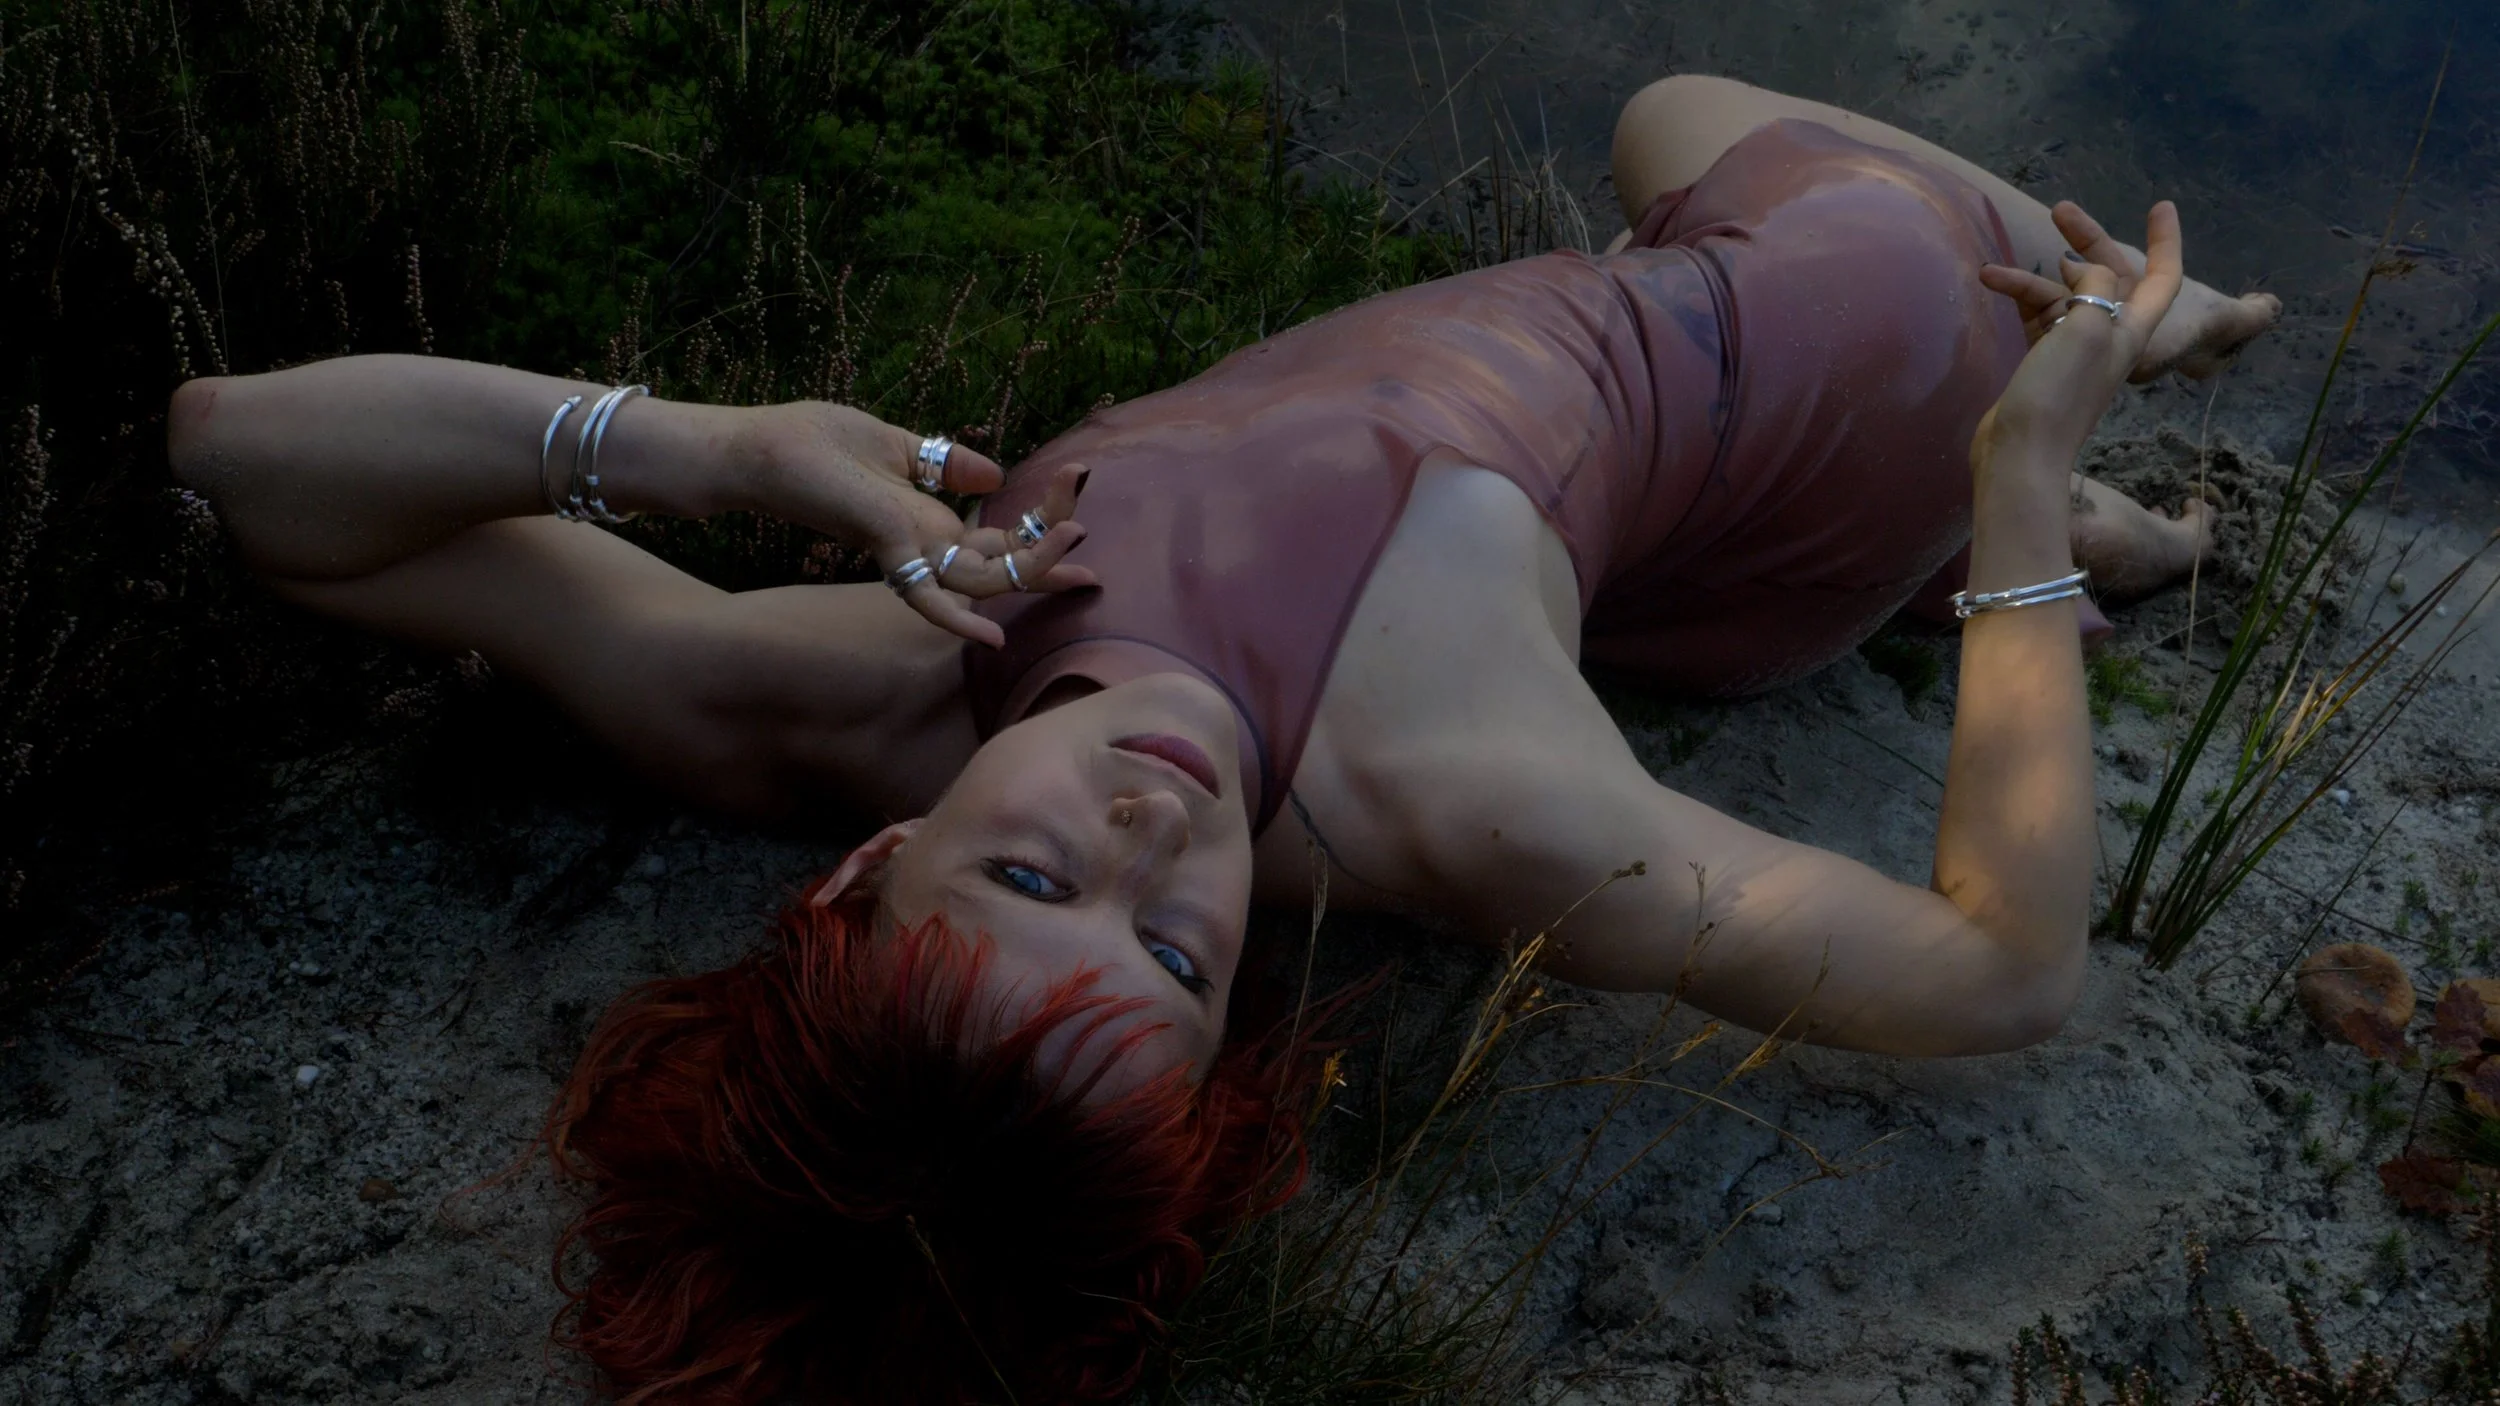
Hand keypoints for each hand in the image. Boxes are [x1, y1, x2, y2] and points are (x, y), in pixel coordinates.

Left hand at [732, 402, 1095, 646]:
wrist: (755, 451)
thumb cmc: (811, 445)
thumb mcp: (894, 445)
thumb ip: (945, 464)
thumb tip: (996, 475)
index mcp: (930, 518)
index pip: (999, 535)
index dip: (1044, 526)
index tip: (1082, 490)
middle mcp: (924, 542)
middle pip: (1001, 567)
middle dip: (1052, 564)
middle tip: (1096, 563)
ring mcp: (906, 548)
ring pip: (981, 581)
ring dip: (1031, 571)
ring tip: (1077, 553)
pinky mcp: (882, 543)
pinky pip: (925, 594)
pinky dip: (957, 619)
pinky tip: (991, 639)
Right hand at [1972, 200, 2184, 457]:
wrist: (2020, 452)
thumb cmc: (2059, 393)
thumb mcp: (2086, 329)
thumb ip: (2095, 288)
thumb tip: (2087, 273)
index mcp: (2131, 331)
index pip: (2161, 278)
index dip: (2166, 242)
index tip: (2160, 206)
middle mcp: (2108, 338)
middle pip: (2104, 279)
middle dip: (2085, 243)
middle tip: (2059, 210)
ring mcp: (2073, 353)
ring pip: (2062, 298)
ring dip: (2030, 280)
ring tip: (1992, 271)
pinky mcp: (2042, 365)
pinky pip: (2038, 318)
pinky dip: (2019, 300)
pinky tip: (1993, 288)